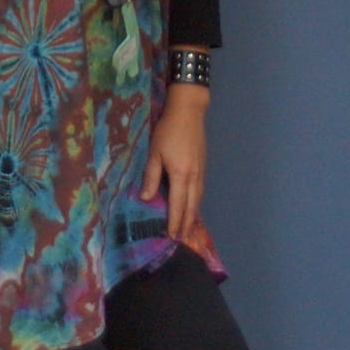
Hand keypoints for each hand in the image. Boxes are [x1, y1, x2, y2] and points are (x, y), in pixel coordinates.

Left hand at [143, 83, 208, 242]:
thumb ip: (151, 176)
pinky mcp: (203, 165)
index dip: (175, 222)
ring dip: (193, 215)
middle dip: (187, 224)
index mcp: (181, 175)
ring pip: (198, 199)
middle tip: (182, 239)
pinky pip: (200, 190)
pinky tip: (192, 205)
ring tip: (188, 228)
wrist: (189, 111)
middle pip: (192, 206)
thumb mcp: (154, 153)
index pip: (178, 205)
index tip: (173, 236)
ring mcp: (201, 171)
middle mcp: (194, 177)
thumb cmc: (168, 131)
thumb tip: (146, 198)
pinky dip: (196, 202)